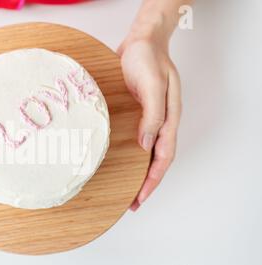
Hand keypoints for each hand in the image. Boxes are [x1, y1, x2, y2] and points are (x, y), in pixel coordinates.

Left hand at [118, 36, 181, 210]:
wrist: (140, 40)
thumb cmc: (148, 58)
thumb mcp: (153, 85)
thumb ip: (152, 114)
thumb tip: (146, 144)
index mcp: (168, 120)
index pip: (162, 159)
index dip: (151, 181)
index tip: (139, 199)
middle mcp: (159, 123)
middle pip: (155, 161)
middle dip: (144, 184)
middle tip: (130, 203)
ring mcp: (147, 119)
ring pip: (144, 154)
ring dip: (135, 172)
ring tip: (123, 189)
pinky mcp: (134, 113)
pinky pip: (133, 139)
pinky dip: (127, 154)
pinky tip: (116, 161)